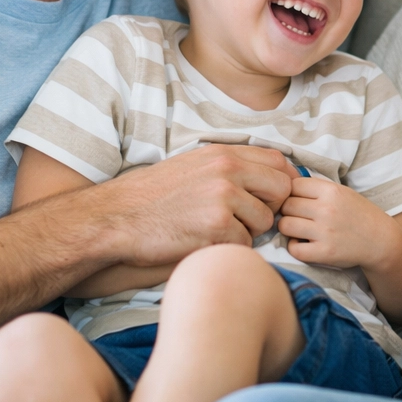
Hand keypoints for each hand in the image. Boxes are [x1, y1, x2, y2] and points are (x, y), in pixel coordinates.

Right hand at [97, 144, 296, 264]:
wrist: (118, 216)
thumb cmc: (155, 195)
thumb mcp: (194, 165)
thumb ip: (230, 166)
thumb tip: (271, 175)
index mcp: (223, 153)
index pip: (278, 161)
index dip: (283, 181)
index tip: (274, 197)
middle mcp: (228, 170)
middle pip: (281, 190)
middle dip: (271, 209)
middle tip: (248, 220)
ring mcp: (223, 197)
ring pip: (264, 221)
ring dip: (247, 232)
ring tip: (216, 231)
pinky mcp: (216, 226)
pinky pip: (244, 244)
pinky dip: (228, 248)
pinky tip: (203, 242)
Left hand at [277, 177, 395, 268]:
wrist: (380, 240)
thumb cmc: (358, 214)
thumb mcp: (342, 192)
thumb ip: (317, 187)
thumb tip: (286, 183)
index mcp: (331, 191)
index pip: (293, 185)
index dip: (292, 193)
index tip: (298, 200)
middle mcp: (326, 209)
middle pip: (286, 205)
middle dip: (288, 211)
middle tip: (297, 216)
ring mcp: (325, 232)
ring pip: (285, 225)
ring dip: (288, 228)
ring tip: (298, 230)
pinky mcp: (324, 253)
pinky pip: (293, 248)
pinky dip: (294, 247)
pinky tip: (303, 243)